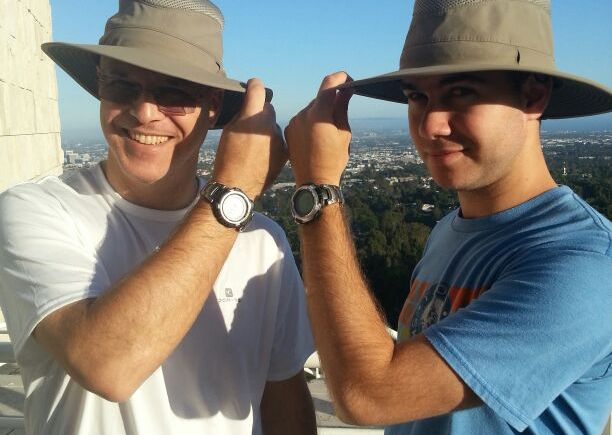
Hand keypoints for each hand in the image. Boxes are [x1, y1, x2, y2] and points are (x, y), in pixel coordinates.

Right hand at [213, 79, 287, 199]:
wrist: (238, 186)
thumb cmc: (228, 158)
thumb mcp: (228, 130)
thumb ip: (241, 113)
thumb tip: (249, 101)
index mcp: (251, 117)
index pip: (258, 89)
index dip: (254, 85)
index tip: (254, 85)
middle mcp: (268, 125)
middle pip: (268, 108)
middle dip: (260, 112)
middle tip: (251, 124)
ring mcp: (279, 139)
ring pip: (274, 125)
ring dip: (267, 130)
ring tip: (256, 147)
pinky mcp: (285, 151)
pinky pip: (280, 140)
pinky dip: (273, 143)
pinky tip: (263, 155)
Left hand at [284, 72, 353, 186]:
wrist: (314, 182)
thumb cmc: (333, 160)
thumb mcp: (344, 133)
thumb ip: (342, 108)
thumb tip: (346, 89)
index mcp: (318, 115)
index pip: (329, 85)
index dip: (341, 79)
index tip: (349, 81)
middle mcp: (302, 115)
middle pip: (320, 99)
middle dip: (331, 101)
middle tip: (342, 112)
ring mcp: (293, 123)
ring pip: (310, 109)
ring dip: (320, 113)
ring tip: (327, 132)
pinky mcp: (287, 131)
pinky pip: (301, 119)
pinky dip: (310, 122)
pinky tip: (315, 137)